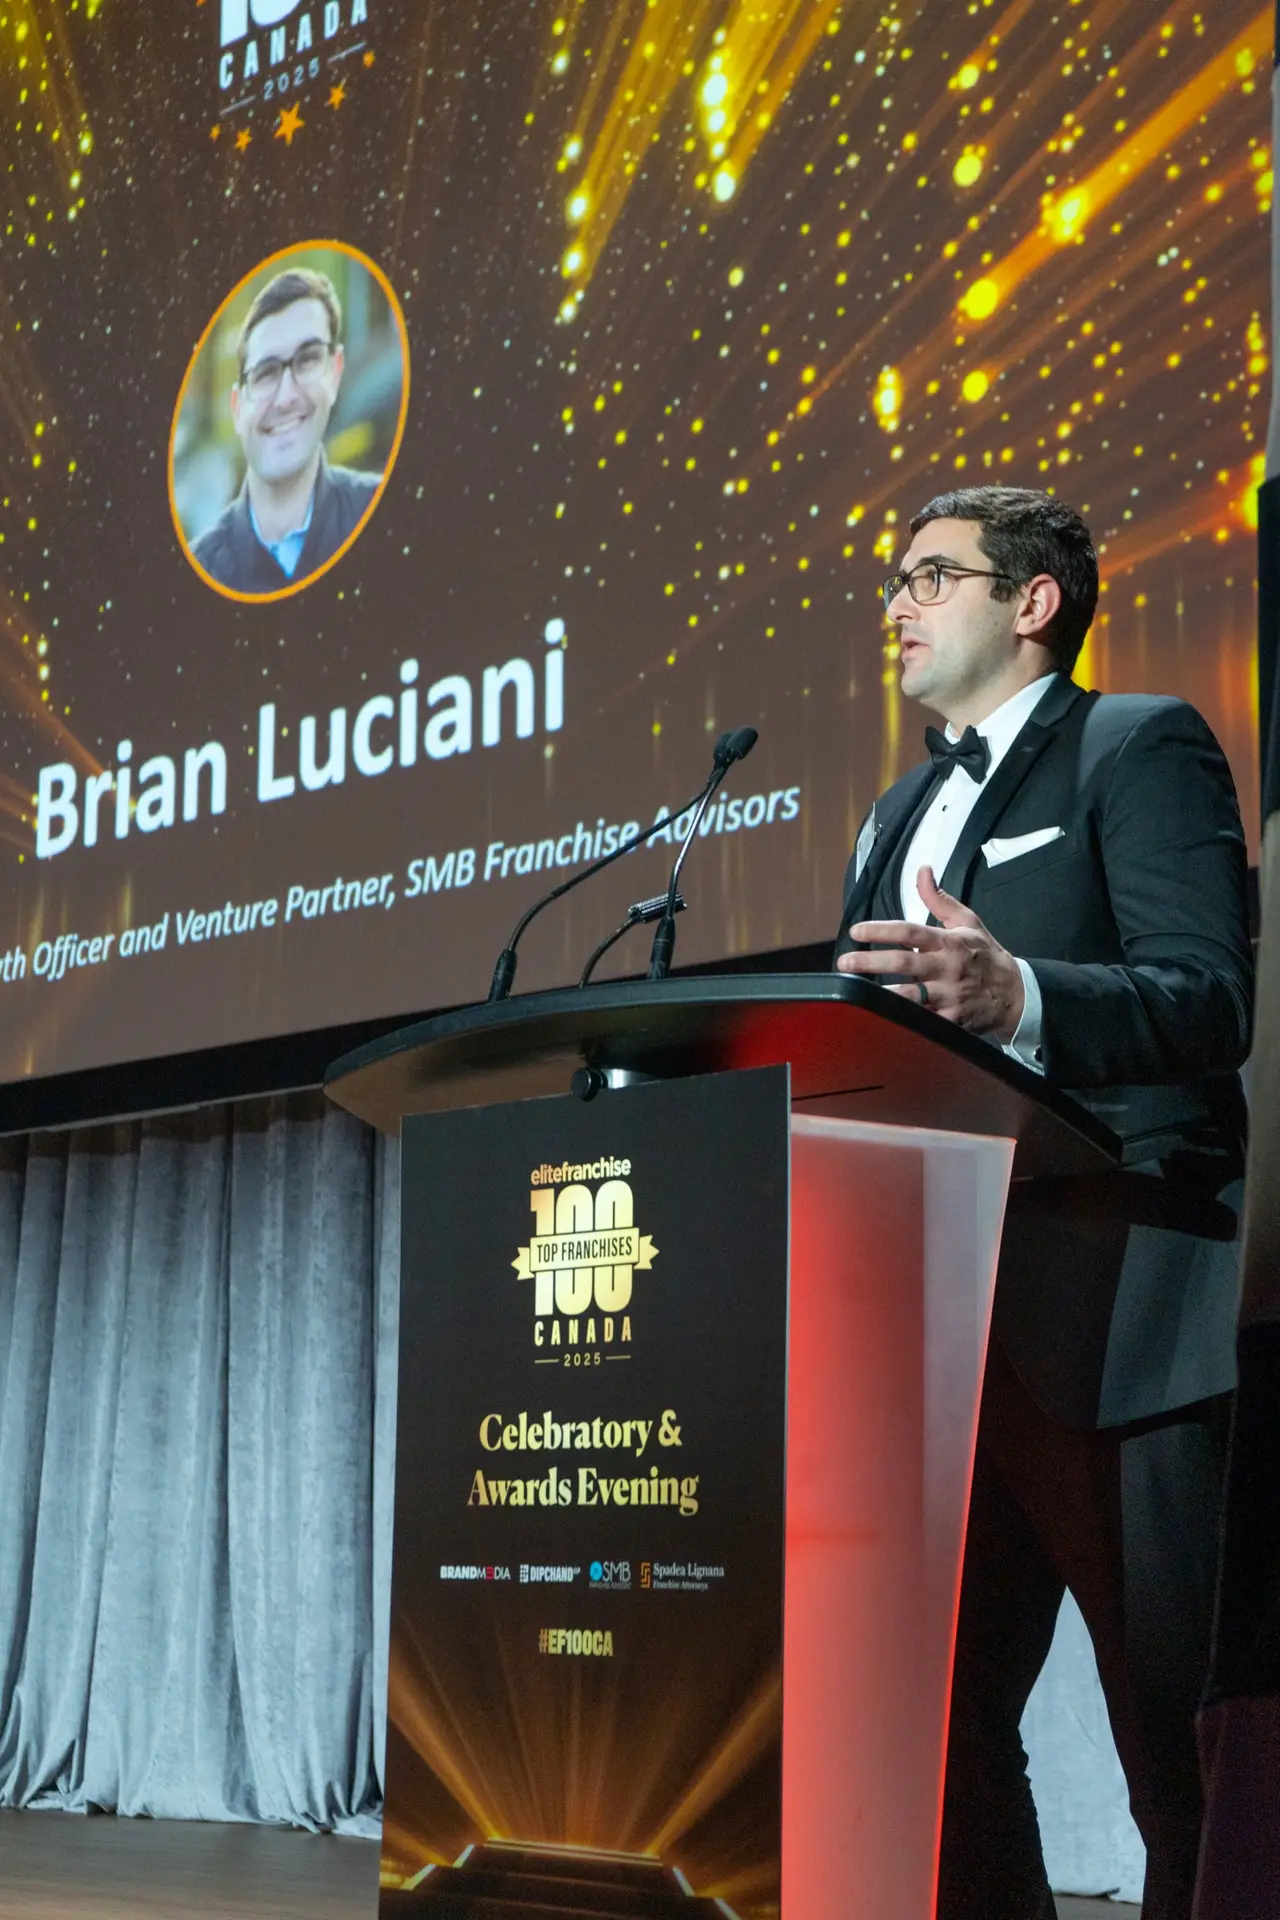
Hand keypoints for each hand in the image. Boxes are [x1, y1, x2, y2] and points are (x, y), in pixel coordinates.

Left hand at [835, 866, 1025, 1042]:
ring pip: (910, 996)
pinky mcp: (951, 1021)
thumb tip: (923, 871)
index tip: (856, 931)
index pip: (910, 932)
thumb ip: (939, 899)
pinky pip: (923, 1022)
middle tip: (845, 962)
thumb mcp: (967, 922)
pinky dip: (903, 1021)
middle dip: (870, 962)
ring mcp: (949, 996)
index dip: (881, 930)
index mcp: (949, 942)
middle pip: (904, 963)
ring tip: (855, 992)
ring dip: (882, 994)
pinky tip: (881, 1019)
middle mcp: (947, 968)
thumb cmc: (986, 956)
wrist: (1015, 994)